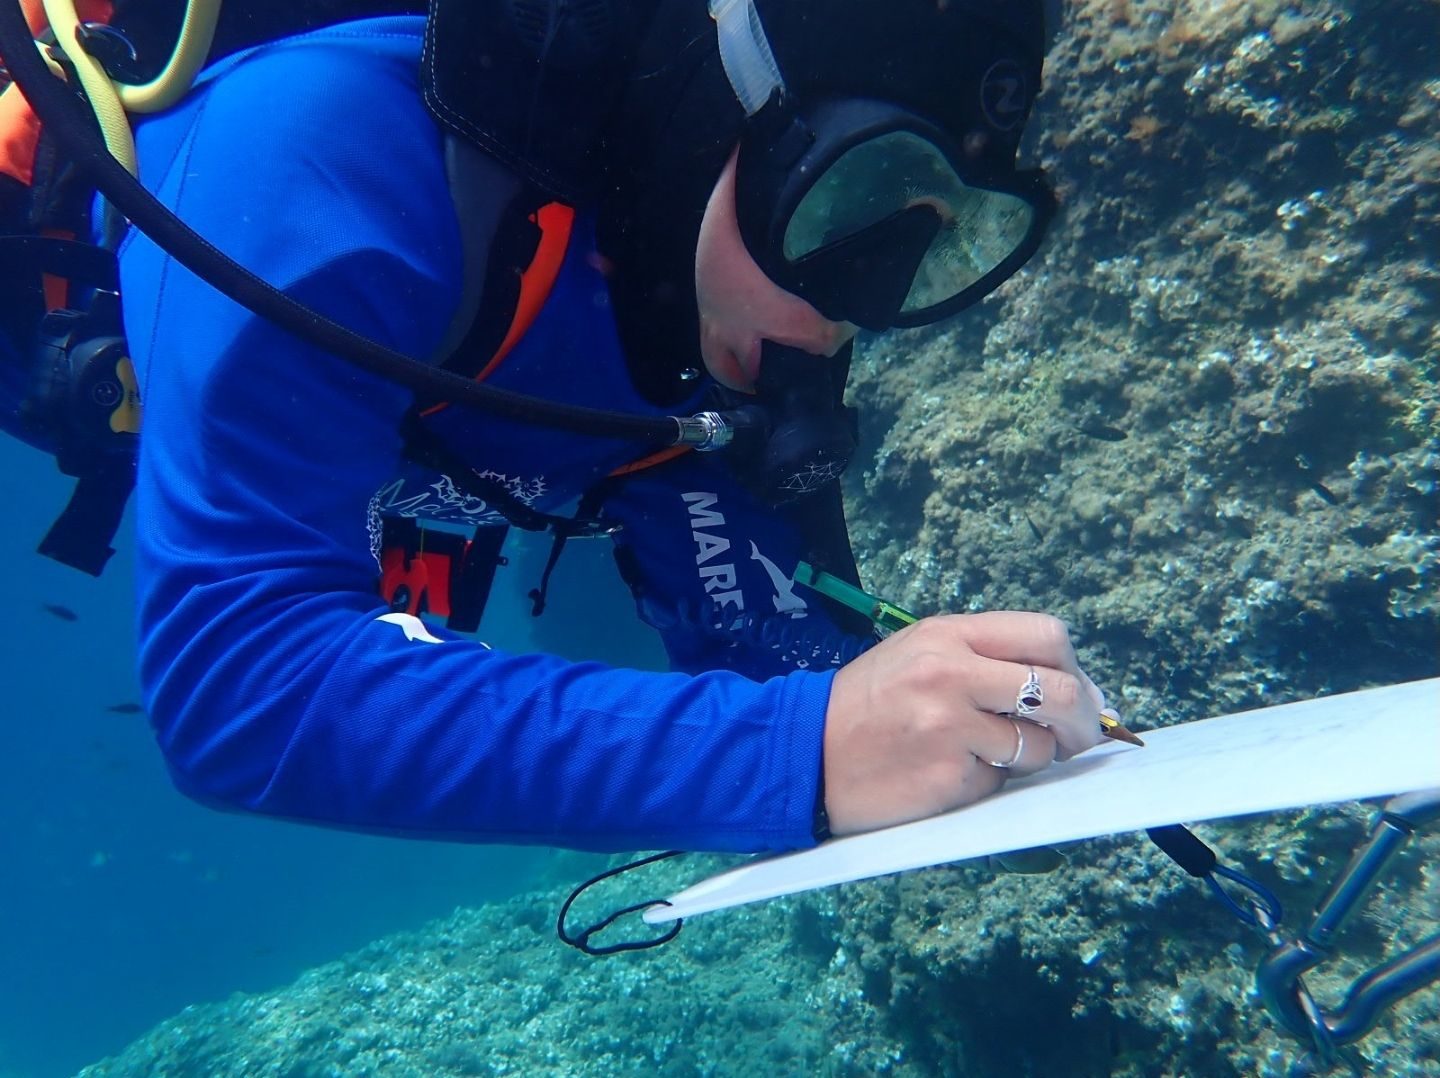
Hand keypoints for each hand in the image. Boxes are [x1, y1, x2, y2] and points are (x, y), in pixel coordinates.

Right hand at [821, 612, 1106, 835]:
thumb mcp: (916, 655)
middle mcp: (952, 674)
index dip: (1075, 667)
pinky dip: (990, 781)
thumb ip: (983, 660)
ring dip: (1032, 757)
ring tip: (993, 756)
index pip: (1046, 635)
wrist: (803, 753)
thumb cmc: (865, 704)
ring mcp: (951, 727)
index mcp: (947, 635)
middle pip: (1059, 689)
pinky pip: (1001, 780)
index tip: (1078, 691)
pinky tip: (954, 773)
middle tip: (1078, 737)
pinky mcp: (949, 775)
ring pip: (1038, 745)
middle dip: (1082, 719)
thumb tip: (1066, 688)